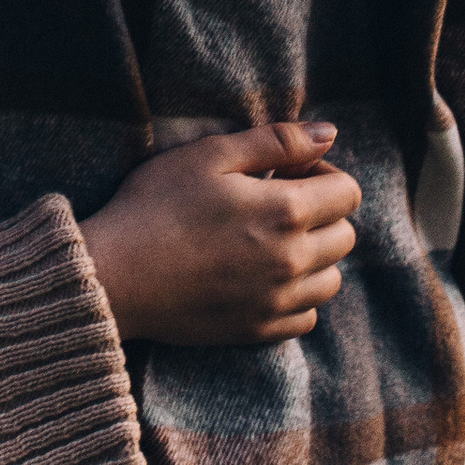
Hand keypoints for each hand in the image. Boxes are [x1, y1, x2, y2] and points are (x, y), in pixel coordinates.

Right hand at [78, 123, 361, 345]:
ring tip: (268, 239)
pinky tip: (260, 275)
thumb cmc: (156, 203)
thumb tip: (329, 133)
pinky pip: (306, 317)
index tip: (285, 171)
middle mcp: (293, 263)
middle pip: (345, 236)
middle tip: (272, 200)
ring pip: (332, 279)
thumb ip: (277, 141)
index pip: (348, 193)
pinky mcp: (259, 332)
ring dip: (314, 255)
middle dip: (321, 212)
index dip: (321, 172)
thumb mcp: (211, 154)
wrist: (116, 274)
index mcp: (286, 212)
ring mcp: (278, 303)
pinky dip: (297, 295)